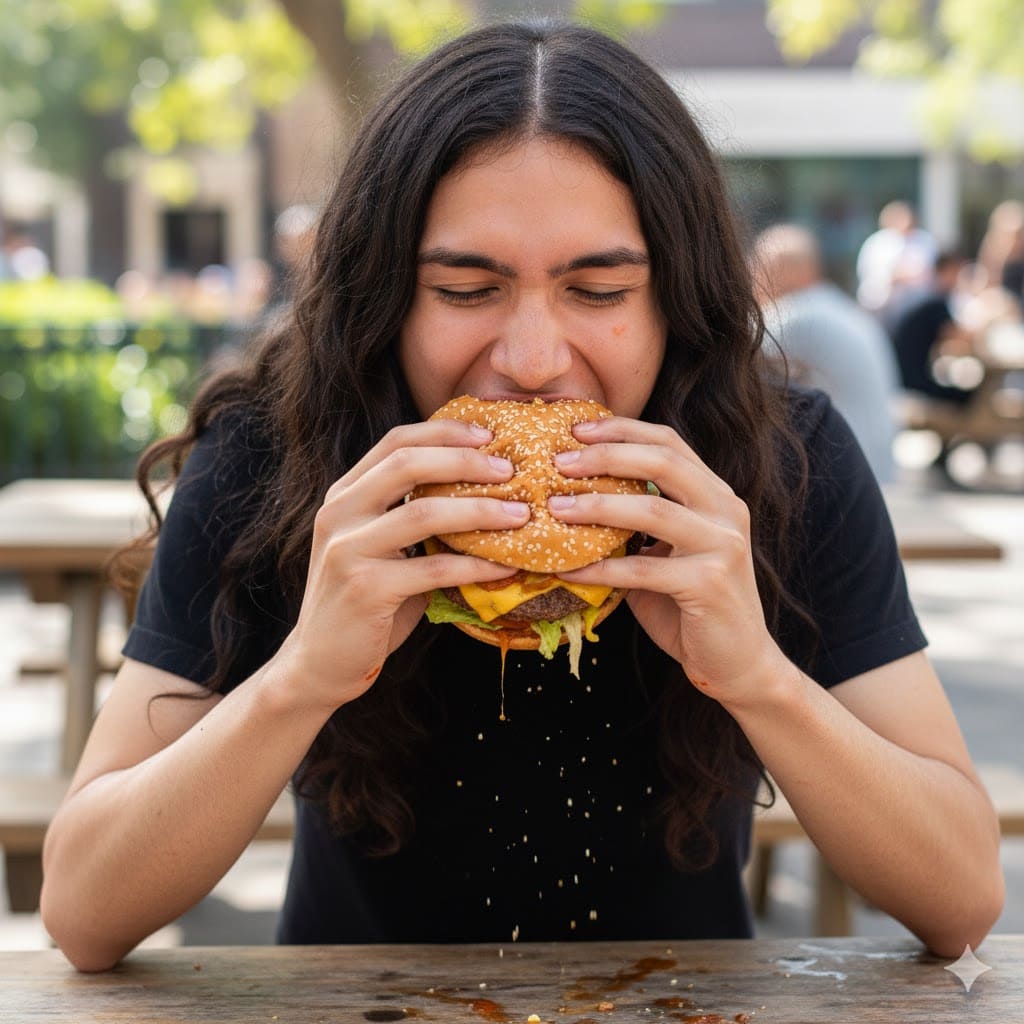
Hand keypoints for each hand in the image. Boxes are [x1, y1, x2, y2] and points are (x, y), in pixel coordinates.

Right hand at [274, 420, 528, 709]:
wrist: (320, 663)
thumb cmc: (366, 603)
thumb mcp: (382, 548)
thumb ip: (413, 517)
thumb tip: (486, 492)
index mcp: (344, 495)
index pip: (395, 442)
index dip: (444, 432)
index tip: (488, 434)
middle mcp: (339, 513)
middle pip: (407, 463)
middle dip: (465, 461)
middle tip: (510, 470)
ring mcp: (347, 549)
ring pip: (422, 512)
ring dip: (480, 511)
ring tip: (520, 516)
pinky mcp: (365, 588)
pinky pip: (433, 568)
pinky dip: (476, 566)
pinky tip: (507, 567)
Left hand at [549, 416, 789, 705]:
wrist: (737, 663)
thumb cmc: (691, 606)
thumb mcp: (665, 553)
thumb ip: (635, 524)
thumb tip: (570, 498)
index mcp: (715, 494)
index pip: (669, 443)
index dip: (622, 430)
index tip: (576, 428)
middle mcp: (726, 510)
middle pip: (664, 461)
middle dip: (607, 455)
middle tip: (560, 461)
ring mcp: (723, 545)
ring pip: (653, 509)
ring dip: (597, 506)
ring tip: (554, 507)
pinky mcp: (710, 583)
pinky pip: (642, 569)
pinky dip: (599, 568)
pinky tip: (566, 570)